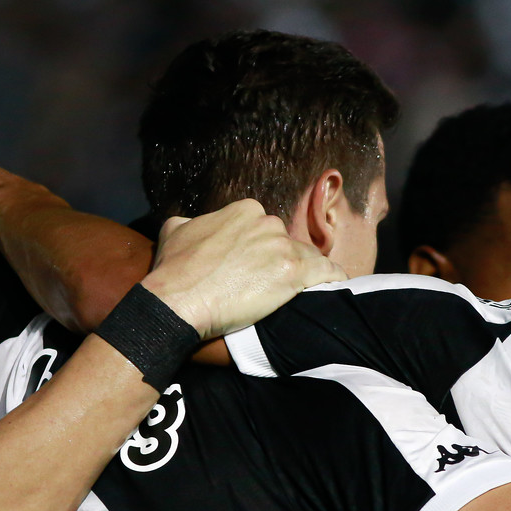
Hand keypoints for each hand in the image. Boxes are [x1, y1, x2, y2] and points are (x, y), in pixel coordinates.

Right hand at [140, 200, 345, 338]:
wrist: (177, 300)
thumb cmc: (174, 269)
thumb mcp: (174, 230)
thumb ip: (192, 222)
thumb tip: (191, 224)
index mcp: (244, 210)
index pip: (265, 228)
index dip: (263, 249)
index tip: (258, 266)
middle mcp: (267, 223)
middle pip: (287, 242)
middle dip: (282, 261)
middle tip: (271, 285)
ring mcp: (282, 246)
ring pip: (308, 257)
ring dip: (306, 273)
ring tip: (301, 292)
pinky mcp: (294, 272)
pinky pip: (328, 271)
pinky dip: (333, 278)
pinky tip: (336, 285)